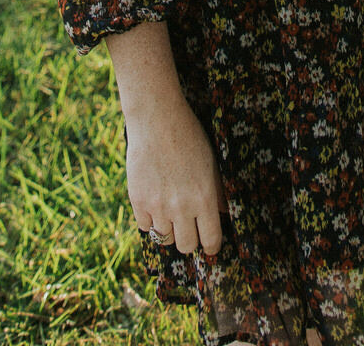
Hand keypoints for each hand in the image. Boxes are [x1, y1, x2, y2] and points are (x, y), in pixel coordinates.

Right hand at [127, 96, 228, 255]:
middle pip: (187, 246)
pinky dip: (150, 219)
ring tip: (170, 211)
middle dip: (190, 240)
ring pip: (165, 238)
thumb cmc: (189, 136)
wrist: (157, 118)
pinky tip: (155, 203)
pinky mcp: (138, 201)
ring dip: (169, 228)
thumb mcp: (211, 161)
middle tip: (189, 228)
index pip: (211, 240)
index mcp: (204, 198)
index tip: (210, 243)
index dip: (212, 245)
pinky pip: (145, 226)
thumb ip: (218, 191)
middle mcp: (182, 207)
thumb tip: (225, 213)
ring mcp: (158, 206)